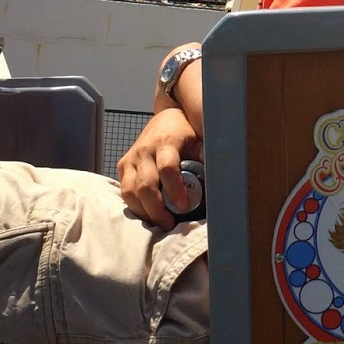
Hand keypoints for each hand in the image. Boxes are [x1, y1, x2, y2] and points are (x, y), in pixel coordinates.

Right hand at [117, 108, 201, 227]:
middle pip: (145, 186)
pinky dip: (135, 206)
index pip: (167, 169)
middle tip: (170, 225)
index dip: (175, 190)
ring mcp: (132, 158)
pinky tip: (149, 214)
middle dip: (156, 210)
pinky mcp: (124, 165)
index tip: (183, 206)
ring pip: (130, 192)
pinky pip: (125, 192)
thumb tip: (220, 181)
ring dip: (144, 212)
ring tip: (160, 223)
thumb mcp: (200, 140)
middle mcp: (145, 150)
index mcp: (165, 142)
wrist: (166, 119)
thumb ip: (206, 159)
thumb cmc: (186, 132)